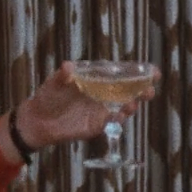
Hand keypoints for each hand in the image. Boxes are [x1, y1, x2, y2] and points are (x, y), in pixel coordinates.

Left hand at [19, 62, 152, 146]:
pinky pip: (112, 123)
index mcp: (98, 79)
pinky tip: (118, 116)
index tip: (153, 72)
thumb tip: (68, 66)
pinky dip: (117, 119)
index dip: (139, 73)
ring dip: (131, 106)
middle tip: (150, 91)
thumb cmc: (48, 96)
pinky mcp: (97, 125)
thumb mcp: (54, 83)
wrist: (38, 121)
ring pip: (124, 107)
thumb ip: (63, 75)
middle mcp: (104, 94)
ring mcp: (102, 110)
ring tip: (132, 105)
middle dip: (143, 91)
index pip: (123, 74)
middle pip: (130, 91)